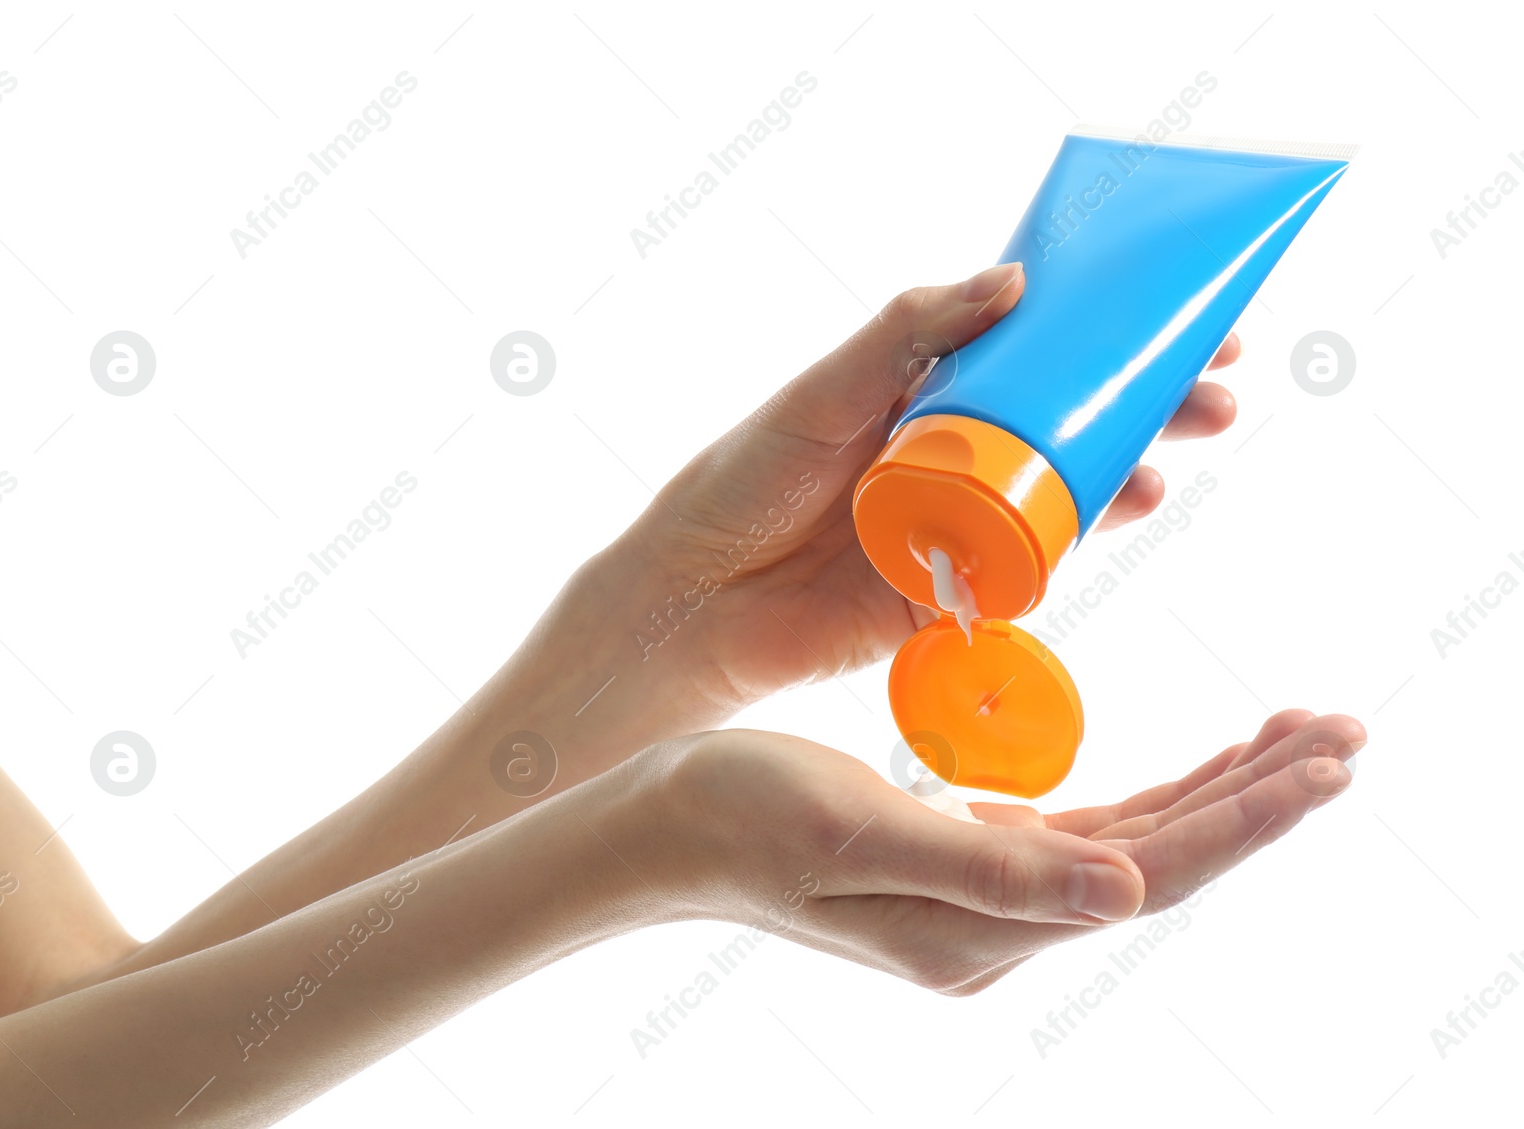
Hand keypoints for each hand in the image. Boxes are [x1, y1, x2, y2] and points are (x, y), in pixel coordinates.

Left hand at [603, 262, 1239, 722]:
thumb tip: (1014, 282)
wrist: (699, 600)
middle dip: (1149, 393)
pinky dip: (1094, 525)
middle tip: (1217, 377)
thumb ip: (906, 334)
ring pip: (1072, 479)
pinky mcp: (964, 582)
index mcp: (921, 390)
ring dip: (1139, 454)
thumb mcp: (823, 391)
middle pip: (1071, 413)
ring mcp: (965, 515)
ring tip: (1193, 433)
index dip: (1106, 329)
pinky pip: (1044, 551)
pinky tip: (1135, 497)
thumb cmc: (746, 481)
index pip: (1033, 348)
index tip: (1180, 311)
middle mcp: (954, 449)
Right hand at [638, 709, 1358, 993]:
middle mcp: (995, 927)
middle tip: (1343, 731)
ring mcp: (980, 900)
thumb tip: (1129, 888)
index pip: (1148, 871)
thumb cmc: (737, 817)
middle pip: (1161, 858)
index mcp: (979, 929)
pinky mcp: (961, 860)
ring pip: (1135, 842)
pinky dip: (1155, 794)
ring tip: (1295, 739)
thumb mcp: (857, 832)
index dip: (1243, 816)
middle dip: (1256, 796)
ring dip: (1218, 791)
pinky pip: (1087, 830)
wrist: (654, 827)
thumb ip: (994, 868)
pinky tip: (1195, 769)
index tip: (1324, 757)